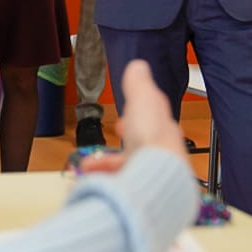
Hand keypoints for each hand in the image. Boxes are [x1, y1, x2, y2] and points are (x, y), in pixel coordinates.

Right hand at [77, 61, 188, 175]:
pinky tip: (90, 177)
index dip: (138, 117)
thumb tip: (138, 66)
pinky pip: (118, 181)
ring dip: (107, 162)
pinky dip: (102, 177)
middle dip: (124, 140)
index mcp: (162, 127)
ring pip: (127, 164)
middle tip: (113, 137)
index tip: (125, 119)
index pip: (152, 120)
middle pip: (140, 144)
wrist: (155, 174)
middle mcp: (159, 150)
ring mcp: (148, 169)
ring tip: (88, 163)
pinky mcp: (137, 185)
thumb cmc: (151, 137)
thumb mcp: (142, 99)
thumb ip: (138, 83)